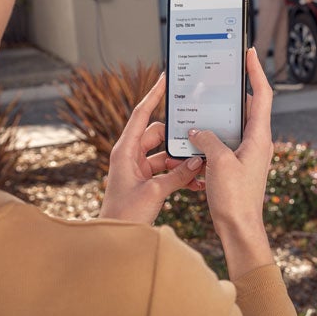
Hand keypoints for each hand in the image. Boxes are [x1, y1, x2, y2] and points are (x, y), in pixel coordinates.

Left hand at [100, 74, 204, 224]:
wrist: (115, 237)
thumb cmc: (125, 214)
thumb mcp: (154, 192)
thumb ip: (177, 175)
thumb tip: (197, 161)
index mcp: (125, 151)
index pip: (141, 115)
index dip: (153, 95)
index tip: (164, 78)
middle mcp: (131, 156)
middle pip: (159, 135)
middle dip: (178, 140)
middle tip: (198, 141)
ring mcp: (138, 168)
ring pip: (166, 155)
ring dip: (181, 161)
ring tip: (201, 167)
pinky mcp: (146, 181)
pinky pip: (167, 171)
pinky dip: (179, 175)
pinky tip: (196, 183)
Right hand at [187, 48, 274, 277]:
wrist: (240, 230)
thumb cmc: (235, 199)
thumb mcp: (218, 163)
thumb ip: (208, 140)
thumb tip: (198, 130)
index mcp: (260, 137)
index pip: (262, 95)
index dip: (256, 71)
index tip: (250, 52)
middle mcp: (258, 143)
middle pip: (249, 108)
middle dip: (235, 90)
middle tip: (222, 73)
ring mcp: (249, 155)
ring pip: (235, 126)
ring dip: (220, 116)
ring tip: (204, 104)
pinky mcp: (238, 167)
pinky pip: (226, 144)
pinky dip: (213, 137)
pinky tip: (197, 137)